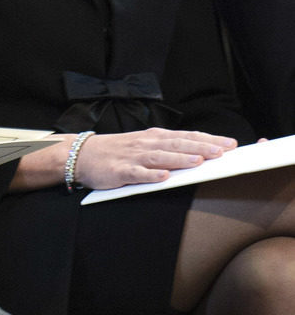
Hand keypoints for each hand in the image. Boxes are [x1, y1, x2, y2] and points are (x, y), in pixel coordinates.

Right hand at [73, 128, 235, 189]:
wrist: (82, 154)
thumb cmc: (117, 151)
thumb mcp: (144, 144)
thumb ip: (167, 149)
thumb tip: (198, 155)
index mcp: (154, 137)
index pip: (186, 136)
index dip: (208, 140)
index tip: (230, 144)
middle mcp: (146, 144)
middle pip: (177, 145)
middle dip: (201, 148)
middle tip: (223, 152)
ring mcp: (133, 157)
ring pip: (160, 157)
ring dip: (180, 159)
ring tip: (199, 162)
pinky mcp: (120, 171)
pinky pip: (137, 173)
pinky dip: (150, 175)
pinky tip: (163, 177)